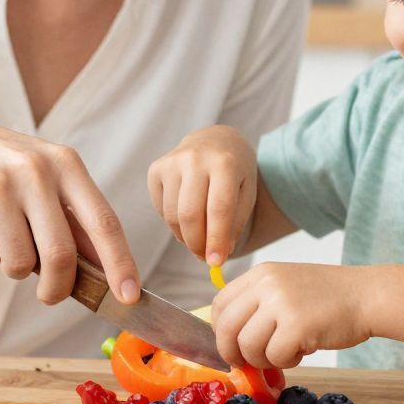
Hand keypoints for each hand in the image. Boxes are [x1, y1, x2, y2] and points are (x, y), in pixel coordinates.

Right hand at [0, 109, 138, 305]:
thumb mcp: (42, 174)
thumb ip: (71, 217)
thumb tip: (104, 271)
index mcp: (64, 163)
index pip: (103, 221)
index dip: (120, 263)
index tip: (129, 296)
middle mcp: (34, 170)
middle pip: (61, 255)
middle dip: (58, 287)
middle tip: (50, 295)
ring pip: (20, 263)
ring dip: (14, 266)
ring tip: (2, 235)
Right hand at [147, 125, 256, 268]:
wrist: (216, 140)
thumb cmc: (235, 171)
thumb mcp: (247, 193)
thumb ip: (234, 224)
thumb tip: (218, 254)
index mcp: (225, 163)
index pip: (218, 209)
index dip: (216, 240)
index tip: (216, 263)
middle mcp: (195, 158)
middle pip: (189, 215)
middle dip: (197, 244)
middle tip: (205, 257)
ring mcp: (171, 162)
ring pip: (172, 216)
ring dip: (185, 237)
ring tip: (199, 238)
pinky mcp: (156, 169)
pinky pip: (161, 209)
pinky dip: (174, 223)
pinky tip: (187, 217)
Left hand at [210, 262, 377, 370]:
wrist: (367, 296)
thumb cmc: (329, 298)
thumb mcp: (286, 286)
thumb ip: (258, 304)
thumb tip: (229, 339)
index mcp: (260, 273)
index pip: (219, 305)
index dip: (220, 331)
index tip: (232, 345)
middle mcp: (266, 284)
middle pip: (227, 328)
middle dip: (232, 353)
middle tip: (247, 363)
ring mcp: (281, 304)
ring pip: (248, 346)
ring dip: (263, 359)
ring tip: (285, 353)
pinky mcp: (298, 326)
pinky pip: (274, 356)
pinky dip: (286, 362)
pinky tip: (302, 351)